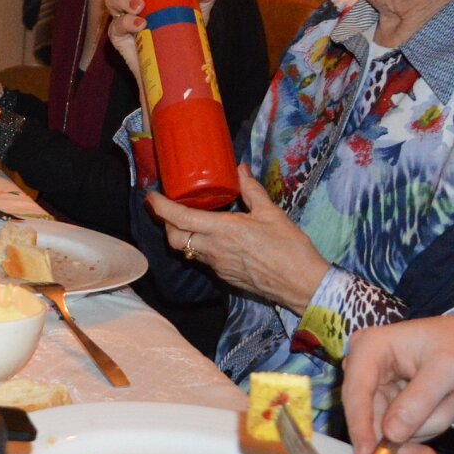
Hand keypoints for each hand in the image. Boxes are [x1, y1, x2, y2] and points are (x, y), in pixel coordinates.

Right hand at [105, 0, 219, 95]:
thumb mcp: (199, 9)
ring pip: (111, 2)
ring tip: (138, 6)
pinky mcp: (120, 38)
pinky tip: (139, 24)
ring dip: (122, 0)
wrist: (179, 64)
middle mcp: (130, 1)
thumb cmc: (185, 30)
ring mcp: (123, 19)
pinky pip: (115, 27)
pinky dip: (125, 23)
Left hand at [148, 165, 330, 310]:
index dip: (161, 207)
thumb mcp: (271, 213)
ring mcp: (217, 266)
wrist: (302, 284)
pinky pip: (203, 260)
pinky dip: (199, 247)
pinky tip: (211, 239)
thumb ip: (251, 190)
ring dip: (181, 236)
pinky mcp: (224, 276)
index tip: (151, 196)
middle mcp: (214, 249)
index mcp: (222, 230)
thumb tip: (240, 170)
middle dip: (165, 223)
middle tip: (167, 208)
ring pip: (187, 251)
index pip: (179, 218)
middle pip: (174, 238)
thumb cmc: (289, 247)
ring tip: (187, 221)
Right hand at [343, 313, 453, 453]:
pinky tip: (450, 407)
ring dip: (426, 426)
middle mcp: (366, 368)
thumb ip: (419, 400)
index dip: (359, 424)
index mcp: (371, 348)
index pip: (356, 392)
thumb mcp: (448, 369)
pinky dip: (426, 428)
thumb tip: (391, 434)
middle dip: (408, 432)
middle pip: (371, 417)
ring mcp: (377, 387)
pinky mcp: (389, 401)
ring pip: (389, 428)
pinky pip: (400, 429)